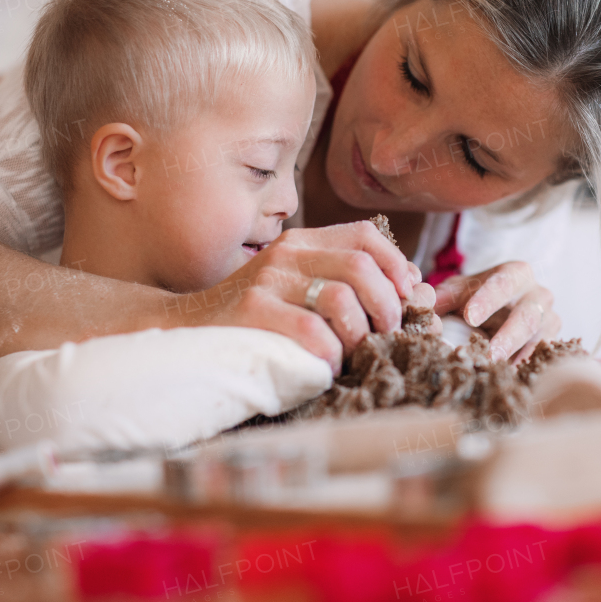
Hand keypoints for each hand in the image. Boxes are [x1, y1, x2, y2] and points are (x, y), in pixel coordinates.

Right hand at [177, 222, 419, 371]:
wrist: (187, 325)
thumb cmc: (254, 313)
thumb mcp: (297, 284)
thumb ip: (345, 279)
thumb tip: (413, 284)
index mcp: (302, 241)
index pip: (365, 235)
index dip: (396, 264)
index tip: (405, 296)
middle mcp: (286, 253)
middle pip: (360, 267)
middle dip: (386, 306)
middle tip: (385, 334)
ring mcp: (267, 280)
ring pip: (340, 298)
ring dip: (358, 334)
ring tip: (351, 354)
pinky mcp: (252, 311)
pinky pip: (311, 331)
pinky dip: (330, 354)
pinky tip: (327, 366)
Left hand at [432, 262, 560, 362]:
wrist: (504, 307)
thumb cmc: (478, 296)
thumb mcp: (459, 290)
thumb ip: (444, 296)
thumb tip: (425, 305)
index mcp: (515, 273)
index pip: (502, 284)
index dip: (486, 300)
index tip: (470, 316)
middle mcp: (538, 295)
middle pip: (526, 316)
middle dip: (508, 336)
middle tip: (490, 353)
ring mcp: (548, 319)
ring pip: (538, 339)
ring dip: (518, 358)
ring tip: (498, 372)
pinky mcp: (551, 341)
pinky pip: (541, 357)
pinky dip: (525, 369)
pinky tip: (508, 380)